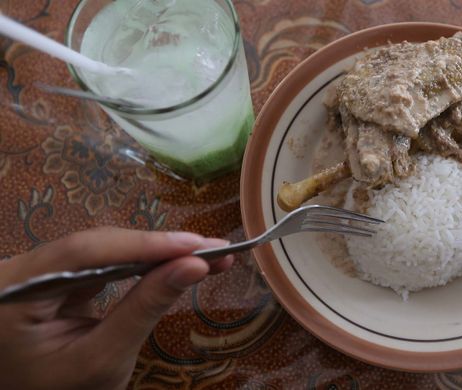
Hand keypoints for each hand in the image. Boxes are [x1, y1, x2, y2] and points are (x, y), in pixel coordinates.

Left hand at [0, 227, 233, 389]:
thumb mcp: (103, 360)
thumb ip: (145, 310)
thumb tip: (194, 266)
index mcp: (16, 291)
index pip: (85, 252)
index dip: (145, 244)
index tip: (196, 245)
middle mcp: (20, 269)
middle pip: (97, 244)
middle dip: (159, 247)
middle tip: (216, 249)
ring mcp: (37, 270)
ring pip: (105, 248)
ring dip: (157, 252)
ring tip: (206, 254)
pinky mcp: (56, 274)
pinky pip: (104, 259)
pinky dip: (142, 262)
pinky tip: (176, 261)